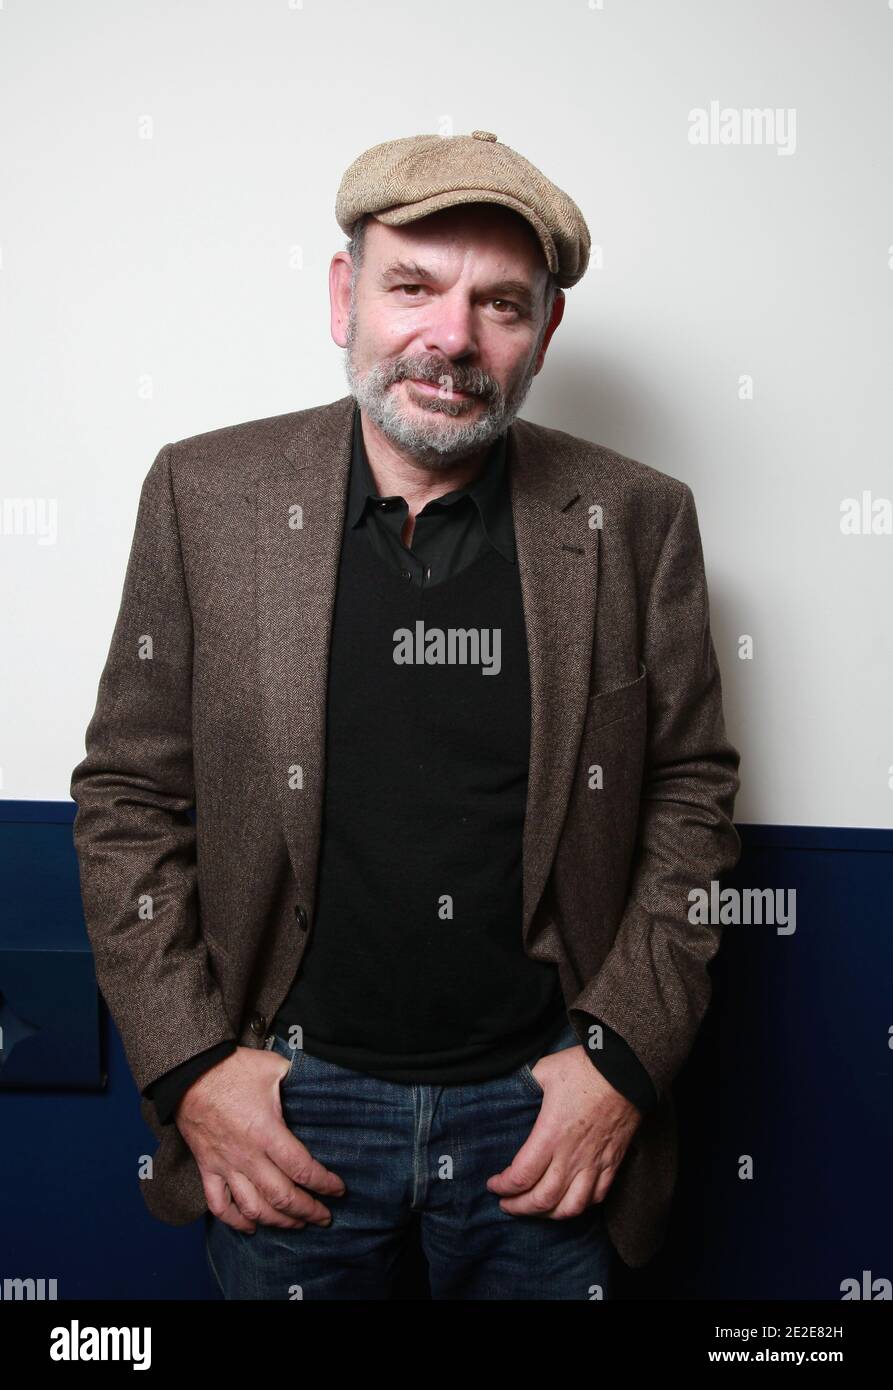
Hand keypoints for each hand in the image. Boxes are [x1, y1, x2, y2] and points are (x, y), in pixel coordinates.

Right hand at [174, 1045, 345, 1234]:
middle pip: (282, 1196)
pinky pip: (219, 1205)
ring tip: (297, 1225)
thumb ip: (298, 1079)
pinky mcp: (207, 1169)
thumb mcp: (273, 1067)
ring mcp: (225, 1166)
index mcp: (266, 1132)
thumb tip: (320, 1082)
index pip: (302, 1168)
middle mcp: (247, 1155)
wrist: (188, 1074)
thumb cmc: (232, 1069)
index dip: (324, 1183)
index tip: (339, 1190)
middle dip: (308, 1211)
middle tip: (324, 1217)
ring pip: (254, 1208)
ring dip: (278, 1222)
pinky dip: (236, 1221)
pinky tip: (252, 1227)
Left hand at [486, 1045, 641, 1216]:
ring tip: (534, 1210)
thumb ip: (524, 1085)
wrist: (627, 1072)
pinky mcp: (612, 1164)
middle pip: (542, 1200)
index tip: (493, 1184)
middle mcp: (572, 1156)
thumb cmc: (585, 1069)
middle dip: (519, 1207)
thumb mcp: (544, 1070)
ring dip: (548, 1215)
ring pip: (570, 1207)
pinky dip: (580, 1207)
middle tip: (505, 1204)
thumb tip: (509, 1091)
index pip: (521, 1176)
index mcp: (551, 1134)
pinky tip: (568, 1202)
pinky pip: (596, 1198)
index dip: (503, 1186)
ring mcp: (594, 1163)